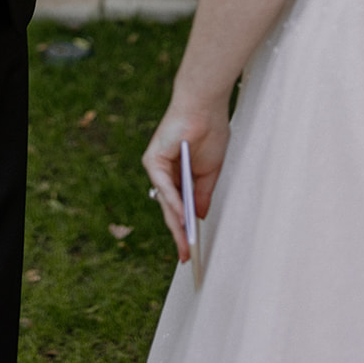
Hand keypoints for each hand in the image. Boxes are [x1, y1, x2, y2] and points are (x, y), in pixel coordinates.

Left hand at [142, 99, 229, 261]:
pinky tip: (182, 218)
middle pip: (170, 209)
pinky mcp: (153, 159)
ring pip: (165, 202)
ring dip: (176, 224)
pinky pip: (163, 186)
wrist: (205, 106)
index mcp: (179, 175)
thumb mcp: (209, 171)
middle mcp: (165, 172)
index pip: (179, 207)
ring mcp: (157, 166)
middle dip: (179, 233)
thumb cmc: (210, 132)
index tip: (191, 250)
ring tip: (185, 245)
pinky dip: (173, 202)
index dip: (185, 229)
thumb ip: (201, 194)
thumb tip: (197, 217)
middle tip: (186, 256)